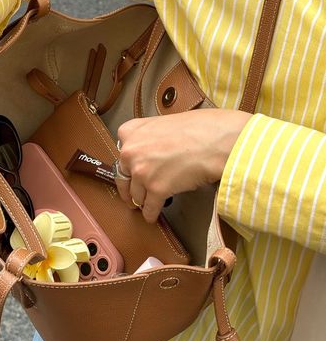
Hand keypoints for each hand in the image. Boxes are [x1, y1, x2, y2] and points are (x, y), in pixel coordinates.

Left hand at [115, 109, 251, 222]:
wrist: (218, 141)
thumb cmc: (199, 127)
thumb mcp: (164, 123)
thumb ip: (150, 137)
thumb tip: (152, 150)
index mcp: (130, 132)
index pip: (121, 153)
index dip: (129, 165)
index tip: (131, 172)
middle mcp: (130, 152)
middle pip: (124, 177)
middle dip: (129, 188)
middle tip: (131, 196)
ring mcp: (142, 172)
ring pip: (136, 195)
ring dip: (142, 202)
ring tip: (146, 206)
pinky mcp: (156, 190)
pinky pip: (149, 208)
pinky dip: (151, 214)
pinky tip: (153, 216)